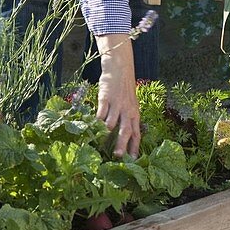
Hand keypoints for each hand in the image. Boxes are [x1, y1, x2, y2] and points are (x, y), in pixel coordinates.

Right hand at [94, 33, 139, 156]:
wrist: (119, 69)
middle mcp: (127, 111)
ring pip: (111, 122)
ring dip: (106, 134)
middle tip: (117, 157)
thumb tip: (123, 138)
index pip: (137, 133)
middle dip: (121, 144)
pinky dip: (96, 121)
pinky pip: (101, 112)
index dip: (135, 147)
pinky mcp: (105, 97)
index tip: (133, 160)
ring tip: (100, 145)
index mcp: (135, 114)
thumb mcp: (130, 105)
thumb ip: (127, 119)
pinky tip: (92, 128)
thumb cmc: (124, 90)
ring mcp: (116, 104)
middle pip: (125, 130)